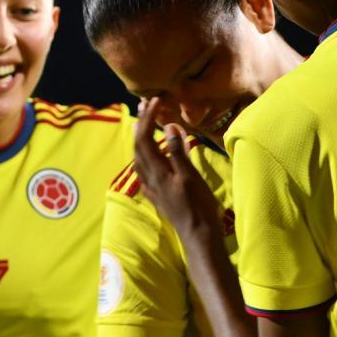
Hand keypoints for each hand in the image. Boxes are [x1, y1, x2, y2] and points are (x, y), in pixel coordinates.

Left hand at [133, 97, 223, 237]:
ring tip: (147, 123)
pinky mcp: (157, 194)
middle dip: (141, 123)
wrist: (197, 235)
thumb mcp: (190, 177)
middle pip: (138, 145)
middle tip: (147, 104)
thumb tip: (170, 126)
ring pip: (139, 157)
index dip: (148, 117)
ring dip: (141, 137)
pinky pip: (145, 168)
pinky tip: (152, 154)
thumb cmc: (198, 206)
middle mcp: (149, 178)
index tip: (156, 100)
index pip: (145, 138)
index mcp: (156, 171)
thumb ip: (178, 152)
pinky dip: (146, 154)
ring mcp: (152, 187)